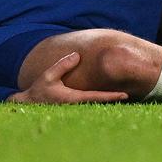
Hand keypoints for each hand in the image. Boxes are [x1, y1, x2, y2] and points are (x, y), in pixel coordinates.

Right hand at [6, 52, 128, 103]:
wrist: (29, 104)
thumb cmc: (39, 90)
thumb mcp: (49, 76)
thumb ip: (62, 65)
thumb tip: (77, 55)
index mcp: (73, 98)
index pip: (97, 97)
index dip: (111, 96)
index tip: (125, 95)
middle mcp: (77, 104)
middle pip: (100, 102)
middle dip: (114, 99)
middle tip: (132, 95)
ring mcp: (75, 107)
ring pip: (96, 104)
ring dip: (108, 100)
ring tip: (123, 95)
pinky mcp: (73, 105)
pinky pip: (89, 102)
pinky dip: (99, 100)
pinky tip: (107, 96)